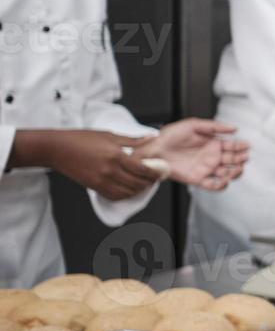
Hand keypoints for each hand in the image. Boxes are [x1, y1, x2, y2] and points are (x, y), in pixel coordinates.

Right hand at [48, 130, 163, 199]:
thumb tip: (152, 137)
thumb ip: (133, 140)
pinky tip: (129, 189)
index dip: (155, 173)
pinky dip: (125, 195)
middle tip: (155, 178)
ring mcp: (101, 181)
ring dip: (139, 190)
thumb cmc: (81, 139)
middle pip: (137, 183)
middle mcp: (110, 170)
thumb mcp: (110, 135)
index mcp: (116, 156)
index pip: (143, 169)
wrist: (57, 149)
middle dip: (150, 182)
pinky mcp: (94, 187)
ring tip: (144, 183)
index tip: (161, 171)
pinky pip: (114, 196)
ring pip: (127, 192)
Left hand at [138, 120, 248, 190]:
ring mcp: (206, 168)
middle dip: (241, 160)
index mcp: (213, 144)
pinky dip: (221, 185)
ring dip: (235, 173)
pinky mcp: (198, 179)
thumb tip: (234, 128)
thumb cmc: (171, 135)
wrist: (155, 149)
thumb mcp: (194, 124)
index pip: (233, 146)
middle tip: (243, 158)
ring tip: (234, 170)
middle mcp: (212, 157)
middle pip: (234, 161)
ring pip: (228, 174)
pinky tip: (224, 180)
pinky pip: (213, 186)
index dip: (241, 147)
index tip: (246, 147)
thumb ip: (215, 126)